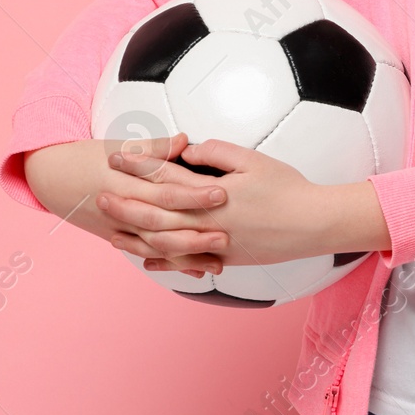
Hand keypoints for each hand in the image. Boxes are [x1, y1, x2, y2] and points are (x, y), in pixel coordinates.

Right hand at [24, 135, 230, 278]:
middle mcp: (121, 209)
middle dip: (195, 231)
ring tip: (217, 260)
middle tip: (226, 233)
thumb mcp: (119, 145)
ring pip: (155, 247)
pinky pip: (147, 254)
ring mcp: (118, 228)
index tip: (222, 193)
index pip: (164, 190)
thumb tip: (184, 141)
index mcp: (125, 182)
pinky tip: (196, 269)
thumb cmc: (88, 157)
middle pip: (162, 224)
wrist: (52, 176)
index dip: (193, 194)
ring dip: (186, 255)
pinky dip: (171, 263)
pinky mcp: (118, 238)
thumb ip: (155, 147)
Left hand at [104, 138, 336, 268]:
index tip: (117, 158)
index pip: (167, 177)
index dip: (139, 167)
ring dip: (137, 236)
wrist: (313, 224)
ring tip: (114, 232)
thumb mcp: (255, 160)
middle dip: (126, 203)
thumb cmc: (288, 189)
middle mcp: (207, 221)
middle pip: (156, 212)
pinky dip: (165, 262)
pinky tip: (148, 259)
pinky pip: (188, 262)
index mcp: (212, 193)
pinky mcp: (226, 258)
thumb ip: (218, 153)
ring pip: (166, 242)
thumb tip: (188, 152)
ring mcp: (215, 243)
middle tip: (100, 195)